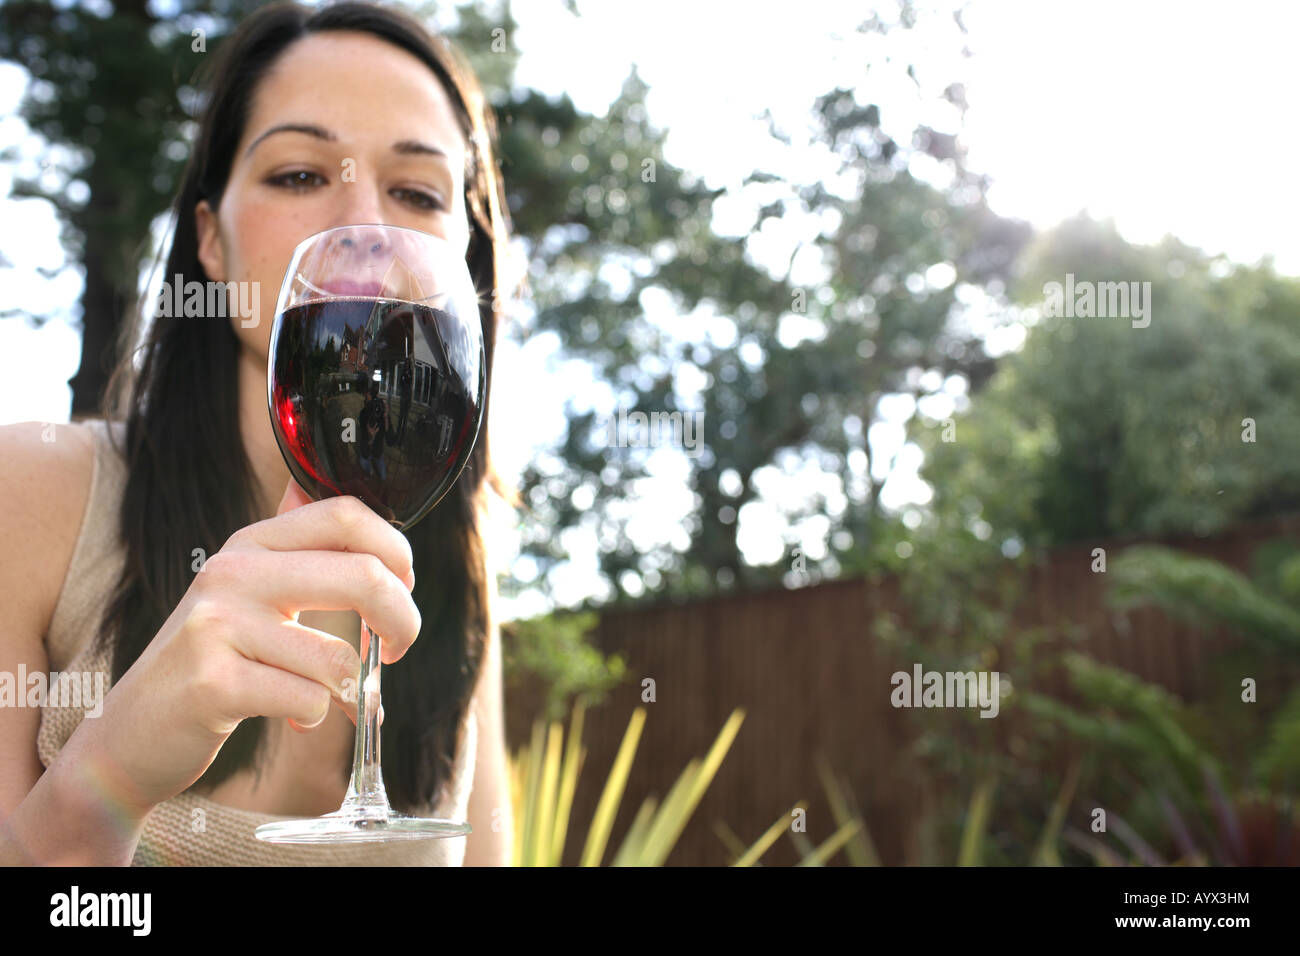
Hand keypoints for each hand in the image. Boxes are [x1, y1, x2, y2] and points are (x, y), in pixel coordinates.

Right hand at [62, 481, 419, 815]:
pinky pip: (308, 699)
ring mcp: (218, 626)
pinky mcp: (212, 683)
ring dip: (348, 690)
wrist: (131, 734)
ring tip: (323, 698)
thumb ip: (296, 554)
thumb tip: (342, 511)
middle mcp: (233, 572)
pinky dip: (316, 718)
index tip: (404, 588)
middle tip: (397, 648)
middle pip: (363, 576)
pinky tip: (292, 717)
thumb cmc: (210, 665)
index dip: (397, 551)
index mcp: (251, 543)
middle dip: (403, 620)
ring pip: (338, 656)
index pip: (346, 514)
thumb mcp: (246, 594)